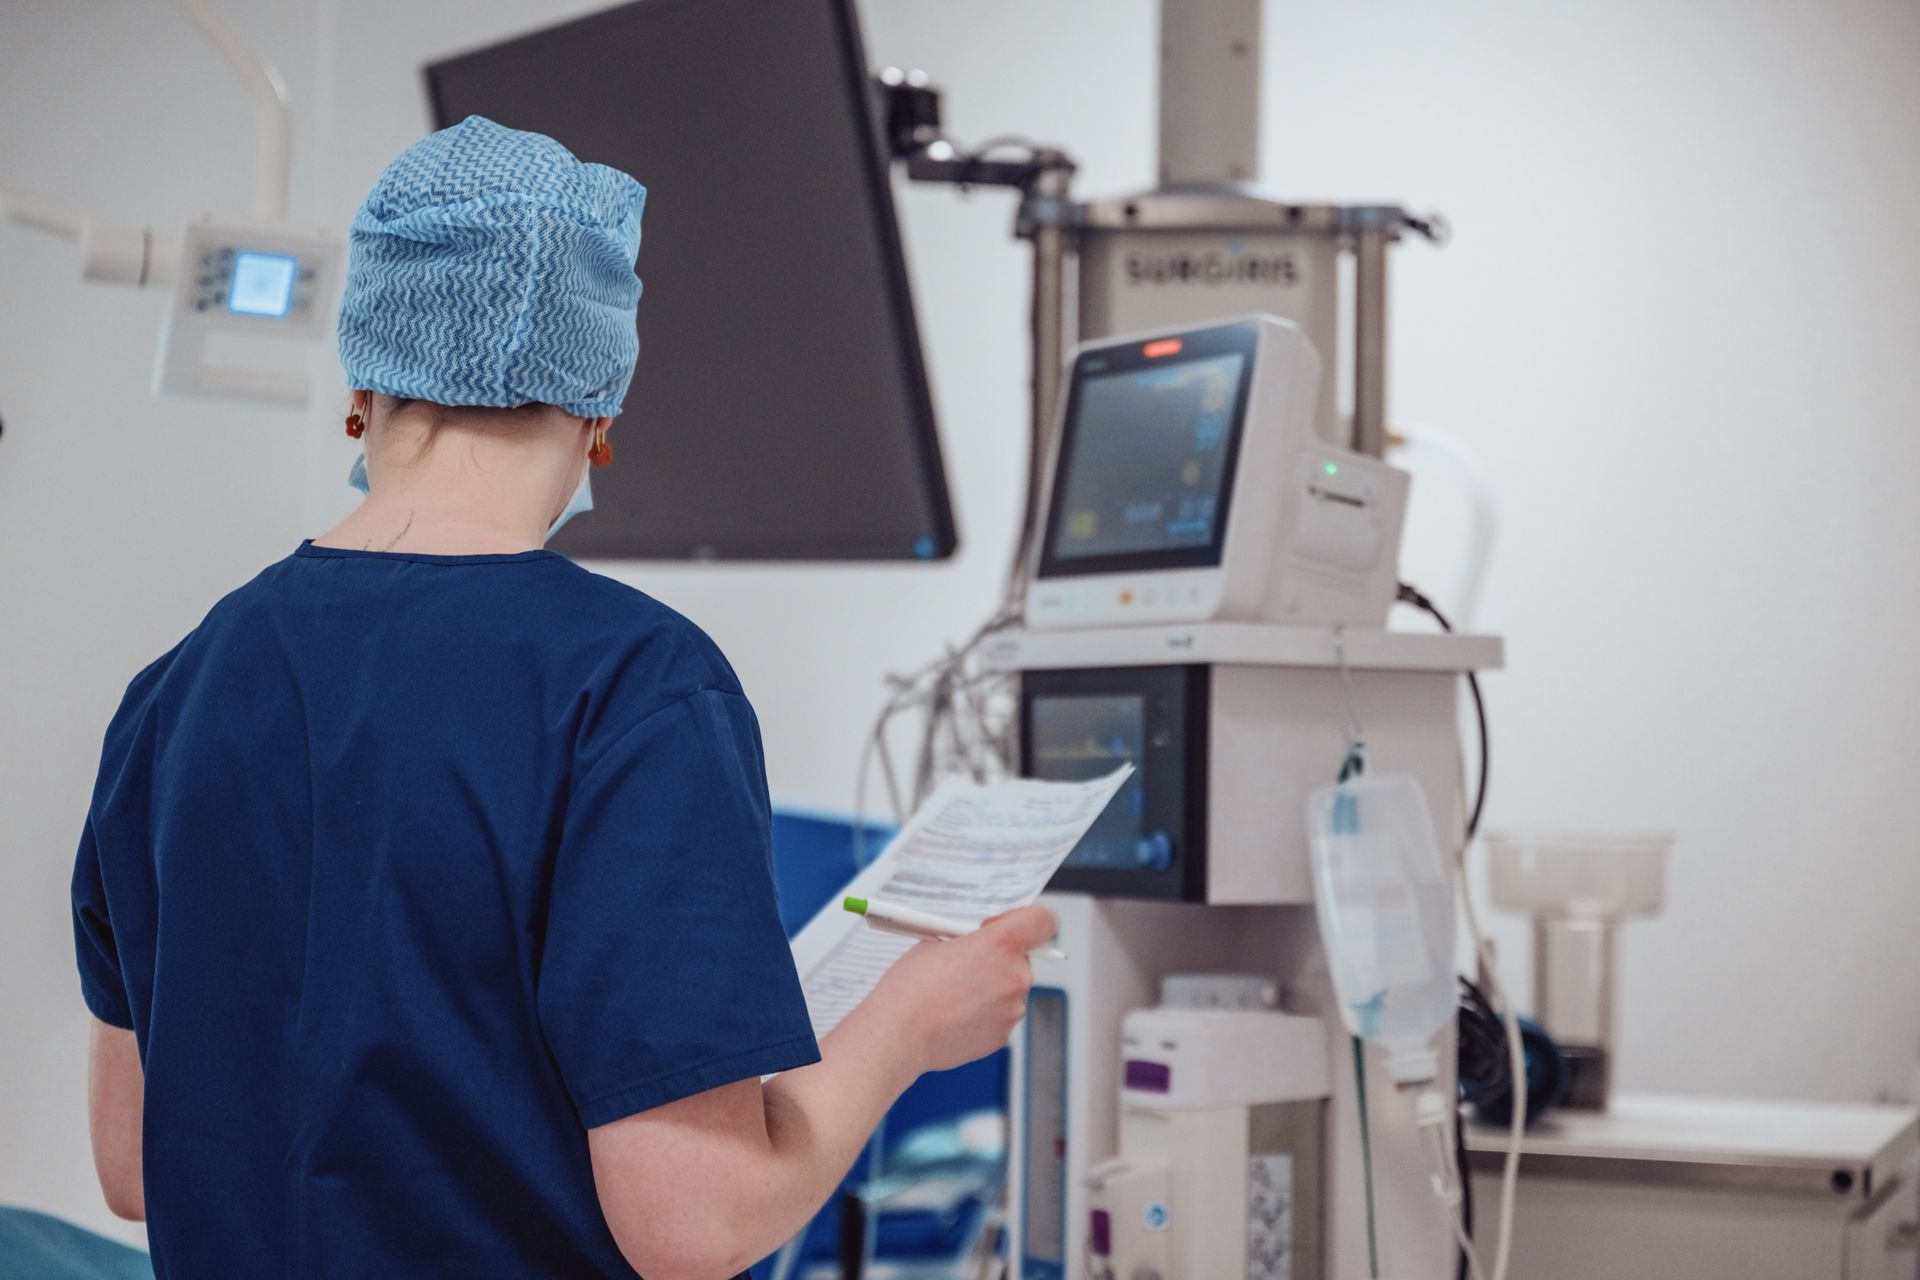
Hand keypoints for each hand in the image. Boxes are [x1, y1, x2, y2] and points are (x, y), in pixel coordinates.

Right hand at [864, 905, 1057, 1074]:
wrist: (899, 1033)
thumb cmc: (911, 986)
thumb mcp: (937, 941)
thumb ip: (969, 939)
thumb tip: (979, 942)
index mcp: (1001, 944)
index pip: (1042, 921)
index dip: (1024, 920)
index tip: (1001, 927)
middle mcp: (1015, 976)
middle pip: (1022, 957)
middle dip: (998, 958)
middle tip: (966, 964)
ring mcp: (1012, 1009)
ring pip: (1010, 989)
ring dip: (989, 987)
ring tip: (953, 994)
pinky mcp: (1003, 1035)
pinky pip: (1000, 1015)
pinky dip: (983, 1013)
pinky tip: (954, 1014)